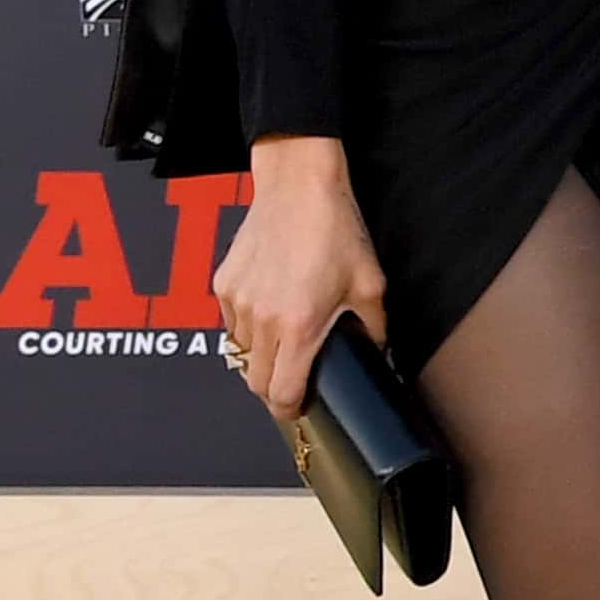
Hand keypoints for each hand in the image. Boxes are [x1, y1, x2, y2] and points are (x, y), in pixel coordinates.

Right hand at [219, 136, 384, 413]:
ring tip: (285, 343)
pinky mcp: (223, 283)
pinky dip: (248, 329)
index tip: (299, 411)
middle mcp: (262, 319)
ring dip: (260, 358)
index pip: (281, 393)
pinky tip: (271, 311)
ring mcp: (238, 301)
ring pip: (241, 354)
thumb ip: (373, 330)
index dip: (290, 410)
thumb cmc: (337, 233)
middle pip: (256, 382)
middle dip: (274, 390)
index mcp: (299, 327)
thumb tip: (376, 355)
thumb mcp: (370, 287)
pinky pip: (231, 324)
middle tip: (295, 383)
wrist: (298, 187)